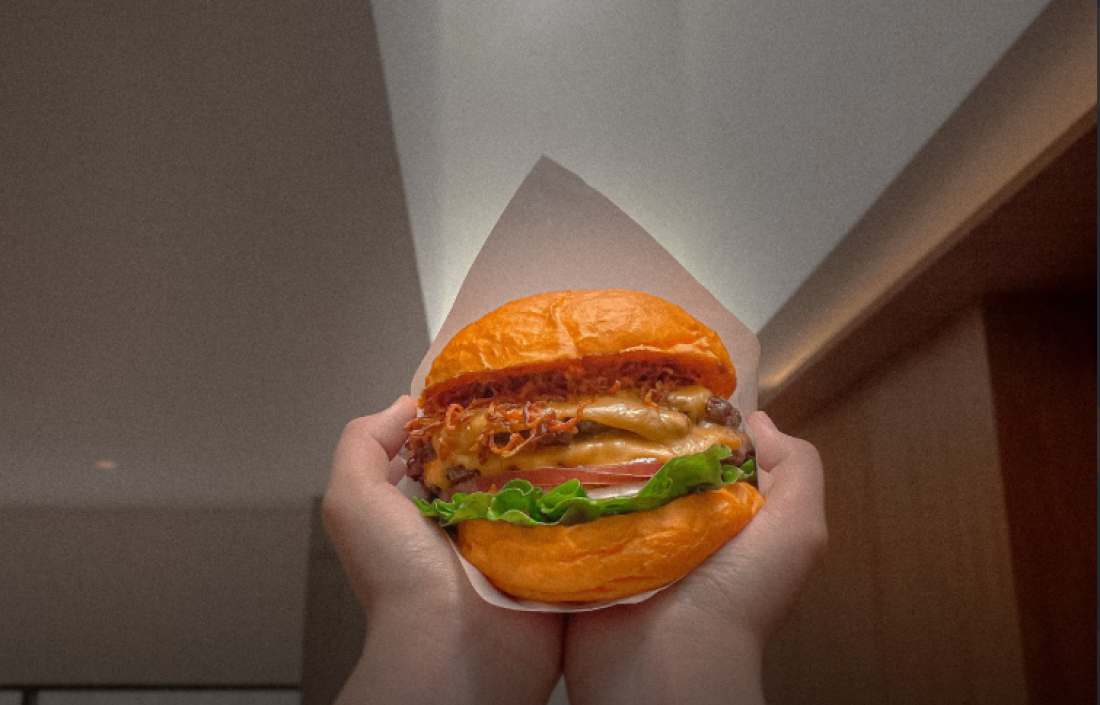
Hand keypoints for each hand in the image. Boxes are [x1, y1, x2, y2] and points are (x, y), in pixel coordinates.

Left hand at [323, 396, 563, 704]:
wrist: (452, 646)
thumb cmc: (399, 574)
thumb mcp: (353, 501)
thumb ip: (363, 445)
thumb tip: (406, 406)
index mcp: (426, 507)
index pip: (452, 448)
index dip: (468, 416)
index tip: (496, 382)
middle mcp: (472, 522)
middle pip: (504, 462)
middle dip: (524, 434)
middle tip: (551, 400)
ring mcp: (517, 543)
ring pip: (548, 486)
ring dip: (565, 462)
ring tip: (589, 426)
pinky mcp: (555, 562)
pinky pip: (579, 521)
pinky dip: (589, 499)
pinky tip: (605, 469)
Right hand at [563, 411, 826, 704]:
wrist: (672, 662)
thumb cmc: (740, 596)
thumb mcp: (797, 532)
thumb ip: (796, 471)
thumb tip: (758, 422)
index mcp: (717, 514)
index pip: (697, 450)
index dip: (684, 418)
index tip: (659, 385)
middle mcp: (667, 525)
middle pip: (642, 460)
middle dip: (625, 431)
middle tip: (600, 395)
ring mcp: (617, 542)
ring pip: (594, 482)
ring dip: (580, 458)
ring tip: (560, 421)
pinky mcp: (576, 558)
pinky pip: (556, 516)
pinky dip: (548, 494)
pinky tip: (536, 462)